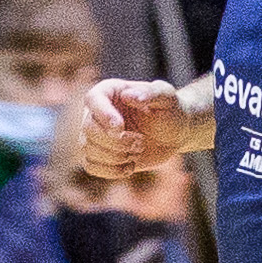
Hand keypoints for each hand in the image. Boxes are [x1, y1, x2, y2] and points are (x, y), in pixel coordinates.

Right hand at [66, 77, 194, 179]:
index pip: (92, 99)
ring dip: (116, 156)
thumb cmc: (169, 110)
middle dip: (116, 141)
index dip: (103, 115)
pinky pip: (91, 166)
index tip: (120, 128)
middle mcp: (96, 112)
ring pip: (88, 149)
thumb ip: (151, 92)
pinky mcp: (98, 154)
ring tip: (138, 150)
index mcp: (109, 91)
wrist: (173, 134)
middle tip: (141, 141)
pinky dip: (111, 170)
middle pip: (89, 129)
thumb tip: (128, 95)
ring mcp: (95, 135)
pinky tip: (130, 166)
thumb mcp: (167, 97)